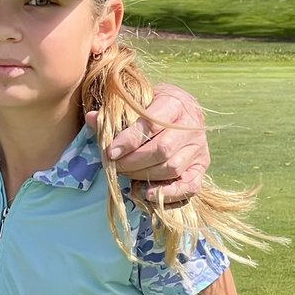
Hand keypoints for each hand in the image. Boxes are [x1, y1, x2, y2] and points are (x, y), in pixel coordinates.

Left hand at [87, 83, 208, 202]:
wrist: (181, 108)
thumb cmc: (152, 104)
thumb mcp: (134, 101)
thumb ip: (114, 112)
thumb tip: (91, 119)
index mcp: (174, 103)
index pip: (151, 125)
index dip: (128, 141)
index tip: (110, 151)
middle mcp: (192, 126)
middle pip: (162, 150)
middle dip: (133, 161)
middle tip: (114, 165)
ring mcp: (199, 147)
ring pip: (173, 168)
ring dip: (144, 175)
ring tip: (125, 173)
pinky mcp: (202, 166)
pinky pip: (190, 186)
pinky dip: (168, 193)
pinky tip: (146, 193)